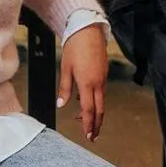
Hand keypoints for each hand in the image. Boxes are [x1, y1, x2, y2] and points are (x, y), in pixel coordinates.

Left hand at [57, 24, 107, 141]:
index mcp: (87, 83)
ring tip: (85, 121)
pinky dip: (95, 99)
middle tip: (92, 136)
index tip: (87, 135)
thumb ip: (64, 88)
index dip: (88, 124)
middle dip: (96, 124)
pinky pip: (101, 91)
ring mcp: (103, 78)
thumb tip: (61, 104)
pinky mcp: (104, 72)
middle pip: (99, 110)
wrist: (87, 30)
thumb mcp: (65, 68)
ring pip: (101, 100)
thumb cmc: (74, 47)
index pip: (89, 110)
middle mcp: (98, 83)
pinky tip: (85, 99)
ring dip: (95, 112)